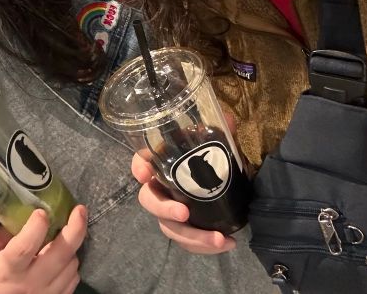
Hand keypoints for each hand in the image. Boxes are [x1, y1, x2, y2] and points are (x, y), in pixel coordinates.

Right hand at [0, 204, 87, 293]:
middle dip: (75, 229)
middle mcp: (30, 283)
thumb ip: (1, 236)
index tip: (41, 212)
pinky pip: (72, 280)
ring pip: (71, 266)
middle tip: (80, 210)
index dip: (36, 227)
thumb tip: (18, 213)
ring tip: (66, 235)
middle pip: (61, 254)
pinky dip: (71, 266)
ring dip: (72, 247)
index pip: (25, 247)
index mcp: (8, 269)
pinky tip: (63, 258)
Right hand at [130, 112, 238, 254]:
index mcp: (163, 165)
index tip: (144, 173)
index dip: (138, 167)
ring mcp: (171, 212)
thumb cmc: (212, 161)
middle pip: (149, 201)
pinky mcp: (185, 230)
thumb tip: (227, 120)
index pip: (140, 161)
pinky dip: (205, 246)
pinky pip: (187, 242)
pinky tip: (227, 243)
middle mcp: (161, 188)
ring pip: (169, 228)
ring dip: (192, 237)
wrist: (226, 185)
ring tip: (218, 239)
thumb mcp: (218, 146)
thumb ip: (220, 131)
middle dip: (164, 209)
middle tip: (184, 213)